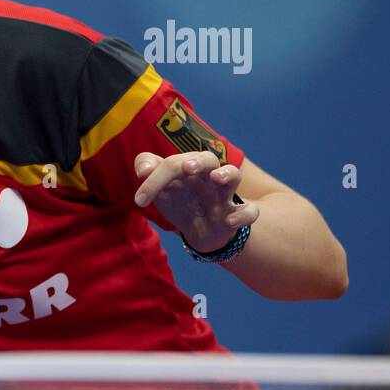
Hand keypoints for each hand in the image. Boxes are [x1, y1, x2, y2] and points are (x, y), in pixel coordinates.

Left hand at [132, 151, 259, 252]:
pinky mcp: (236, 214)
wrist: (200, 230)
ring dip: (227, 174)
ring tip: (216, 178)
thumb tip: (143, 170)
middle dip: (198, 161)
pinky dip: (243, 215)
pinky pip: (249, 211)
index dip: (155, 179)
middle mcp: (207, 177)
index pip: (172, 164)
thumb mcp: (161, 188)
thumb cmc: (180, 200)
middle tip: (186, 168)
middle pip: (207, 159)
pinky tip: (229, 222)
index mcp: (188, 169)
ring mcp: (224, 194)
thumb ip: (149, 172)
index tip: (139, 200)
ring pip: (234, 175)